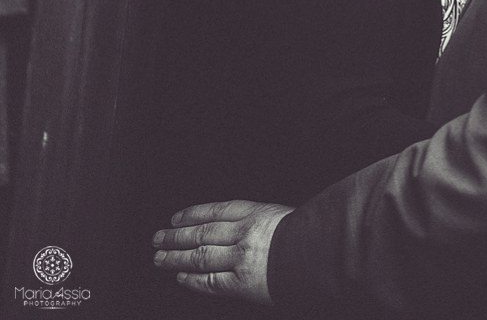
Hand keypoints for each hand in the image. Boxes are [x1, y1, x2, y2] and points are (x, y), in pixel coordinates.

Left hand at [153, 200, 293, 303]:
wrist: (320, 253)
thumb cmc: (307, 234)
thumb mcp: (280, 215)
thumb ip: (258, 220)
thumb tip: (236, 226)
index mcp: (253, 212)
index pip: (214, 211)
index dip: (192, 214)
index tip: (176, 218)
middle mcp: (242, 232)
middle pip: (201, 232)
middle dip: (177, 236)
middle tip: (158, 238)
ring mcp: (239, 257)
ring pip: (200, 255)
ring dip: (176, 257)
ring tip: (160, 258)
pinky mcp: (240, 282)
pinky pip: (210, 281)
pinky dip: (193, 278)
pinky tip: (181, 276)